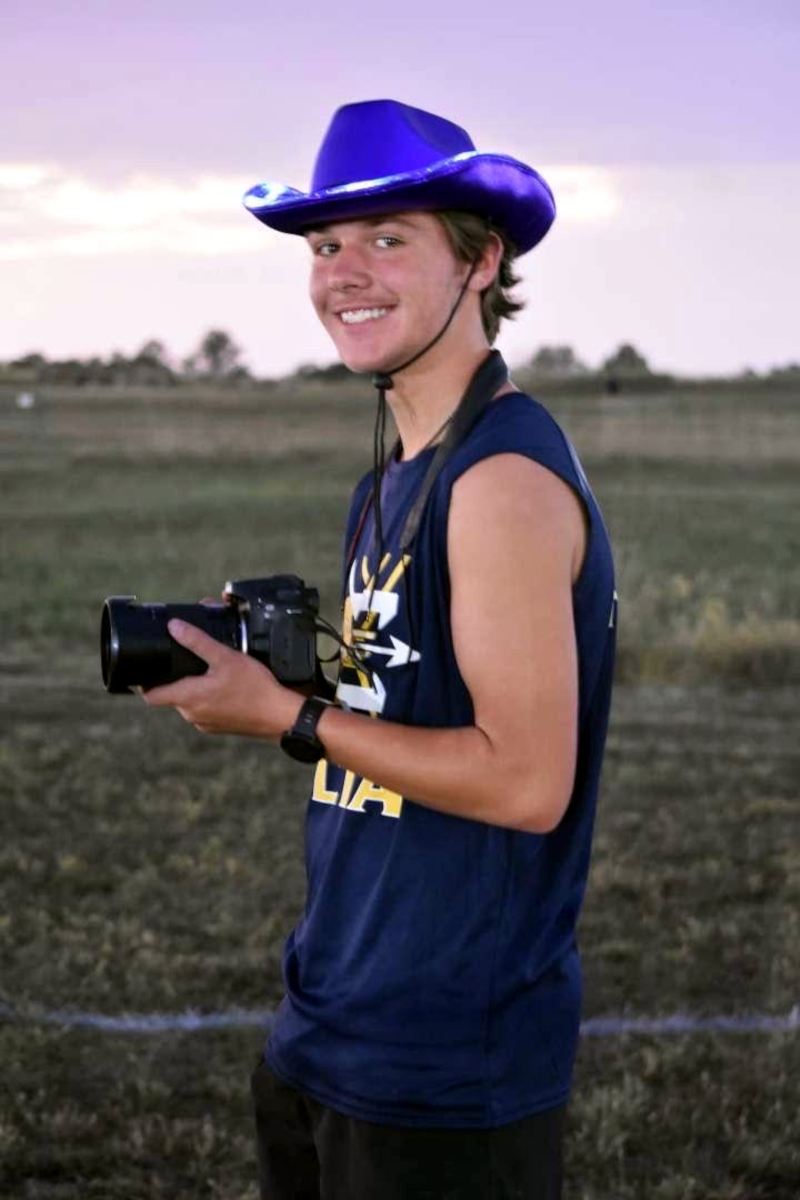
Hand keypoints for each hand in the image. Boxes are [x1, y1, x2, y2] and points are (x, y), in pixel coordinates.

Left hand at [139, 619, 302, 741]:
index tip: (144, 669)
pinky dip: (208, 698)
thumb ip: (197, 641)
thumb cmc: (254, 688)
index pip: (150, 696)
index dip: (142, 683)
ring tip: (210, 671)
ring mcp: (205, 723)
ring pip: (189, 702)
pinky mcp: (218, 727)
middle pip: (171, 695)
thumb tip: (173, 627)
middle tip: (187, 660)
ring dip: (193, 688)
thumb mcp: (225, 657)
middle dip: (176, 678)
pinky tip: (225, 687)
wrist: (279, 716)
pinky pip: (204, 710)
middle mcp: (191, 714)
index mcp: (188, 698)